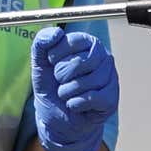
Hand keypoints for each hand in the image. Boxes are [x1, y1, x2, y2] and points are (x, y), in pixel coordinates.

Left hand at [31, 28, 118, 150]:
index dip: (56, 56)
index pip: (72, 42)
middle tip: (60, 81)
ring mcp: (110, 77)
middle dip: (62, 75)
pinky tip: (74, 104)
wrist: (56, 118)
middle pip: (81, 62)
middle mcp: (103, 57)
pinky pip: (92, 98)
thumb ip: (41, 42)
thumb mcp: (39, 63)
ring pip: (86, 82)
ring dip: (67, 92)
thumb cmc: (51, 87)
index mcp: (86, 43)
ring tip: (66, 94)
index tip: (52, 63)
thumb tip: (56, 33)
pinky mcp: (111, 98)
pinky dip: (76, 104)